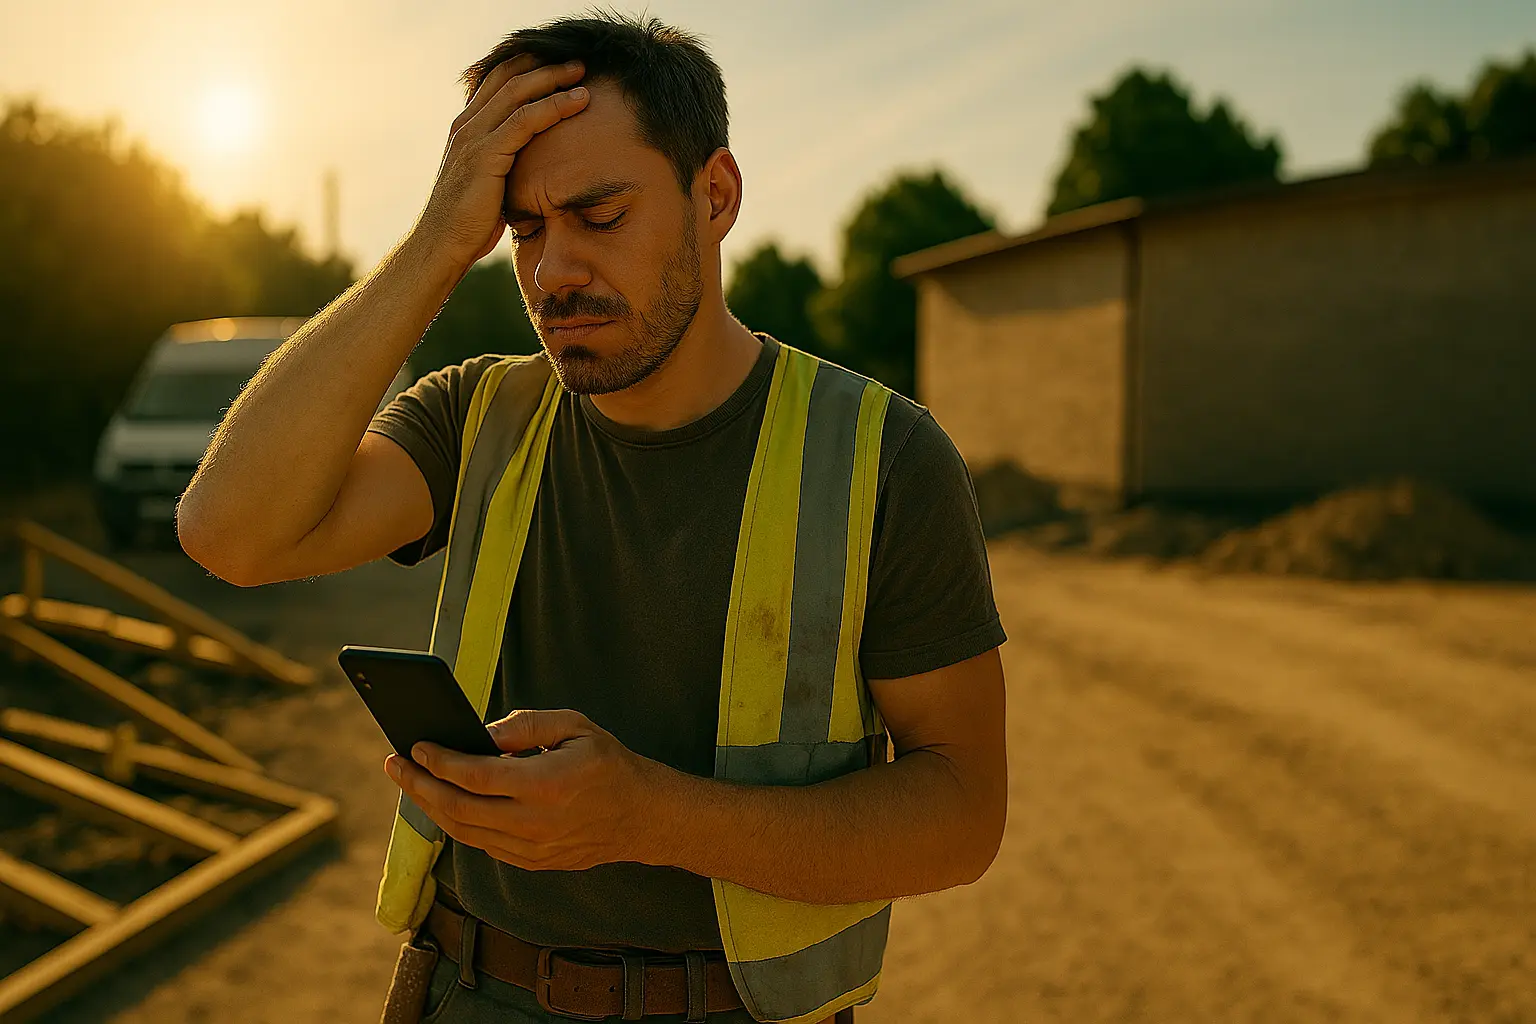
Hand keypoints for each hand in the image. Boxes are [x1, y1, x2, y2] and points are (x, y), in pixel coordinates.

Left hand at [383, 709, 663, 870]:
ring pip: (464, 832)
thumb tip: (481, 732)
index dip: (439, 761)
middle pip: (457, 809)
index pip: (474, 776)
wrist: (643, 817)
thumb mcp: (576, 727)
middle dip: (418, 785)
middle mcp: (534, 823)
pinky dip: (457, 823)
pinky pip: (482, 844)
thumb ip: (527, 725)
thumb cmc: (609, 765)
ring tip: (411, 782)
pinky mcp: (531, 863)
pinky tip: (444, 803)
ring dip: (431, 807)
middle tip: (394, 764)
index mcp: (545, 784)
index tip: (416, 746)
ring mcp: (531, 849)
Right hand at [412, 54, 589, 272]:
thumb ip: (502, 166)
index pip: (496, 83)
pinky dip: (554, 106)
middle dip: (543, 64)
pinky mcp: (486, 154)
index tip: (557, 64)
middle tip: (576, 61)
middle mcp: (467, 125)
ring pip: (518, 92)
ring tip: (582, 73)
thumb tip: (528, 167)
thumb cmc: (467, 224)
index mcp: (466, 129)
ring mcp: (474, 137)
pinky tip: (578, 101)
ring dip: (553, 78)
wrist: (442, 245)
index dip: (526, 67)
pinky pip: (525, 119)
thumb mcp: (487, 186)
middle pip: (507, 77)